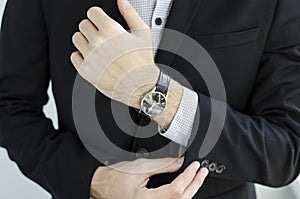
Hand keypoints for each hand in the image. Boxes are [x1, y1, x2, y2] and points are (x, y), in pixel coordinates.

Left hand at [71, 0, 182, 127]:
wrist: (140, 86)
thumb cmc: (142, 62)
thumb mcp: (142, 33)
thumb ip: (130, 14)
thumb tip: (121, 1)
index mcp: (110, 30)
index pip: (92, 13)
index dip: (98, 17)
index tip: (101, 23)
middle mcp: (97, 42)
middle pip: (83, 25)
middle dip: (92, 28)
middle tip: (102, 37)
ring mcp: (90, 57)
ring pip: (76, 39)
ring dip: (85, 41)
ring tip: (97, 48)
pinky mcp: (86, 70)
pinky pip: (74, 56)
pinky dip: (81, 56)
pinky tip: (93, 59)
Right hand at [90, 158, 208, 198]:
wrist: (102, 184)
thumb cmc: (114, 178)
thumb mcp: (139, 168)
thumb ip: (162, 165)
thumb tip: (180, 163)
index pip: (175, 191)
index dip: (188, 177)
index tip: (195, 167)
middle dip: (195, 185)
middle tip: (202, 172)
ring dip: (190, 189)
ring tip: (197, 177)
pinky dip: (181, 194)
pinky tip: (186, 185)